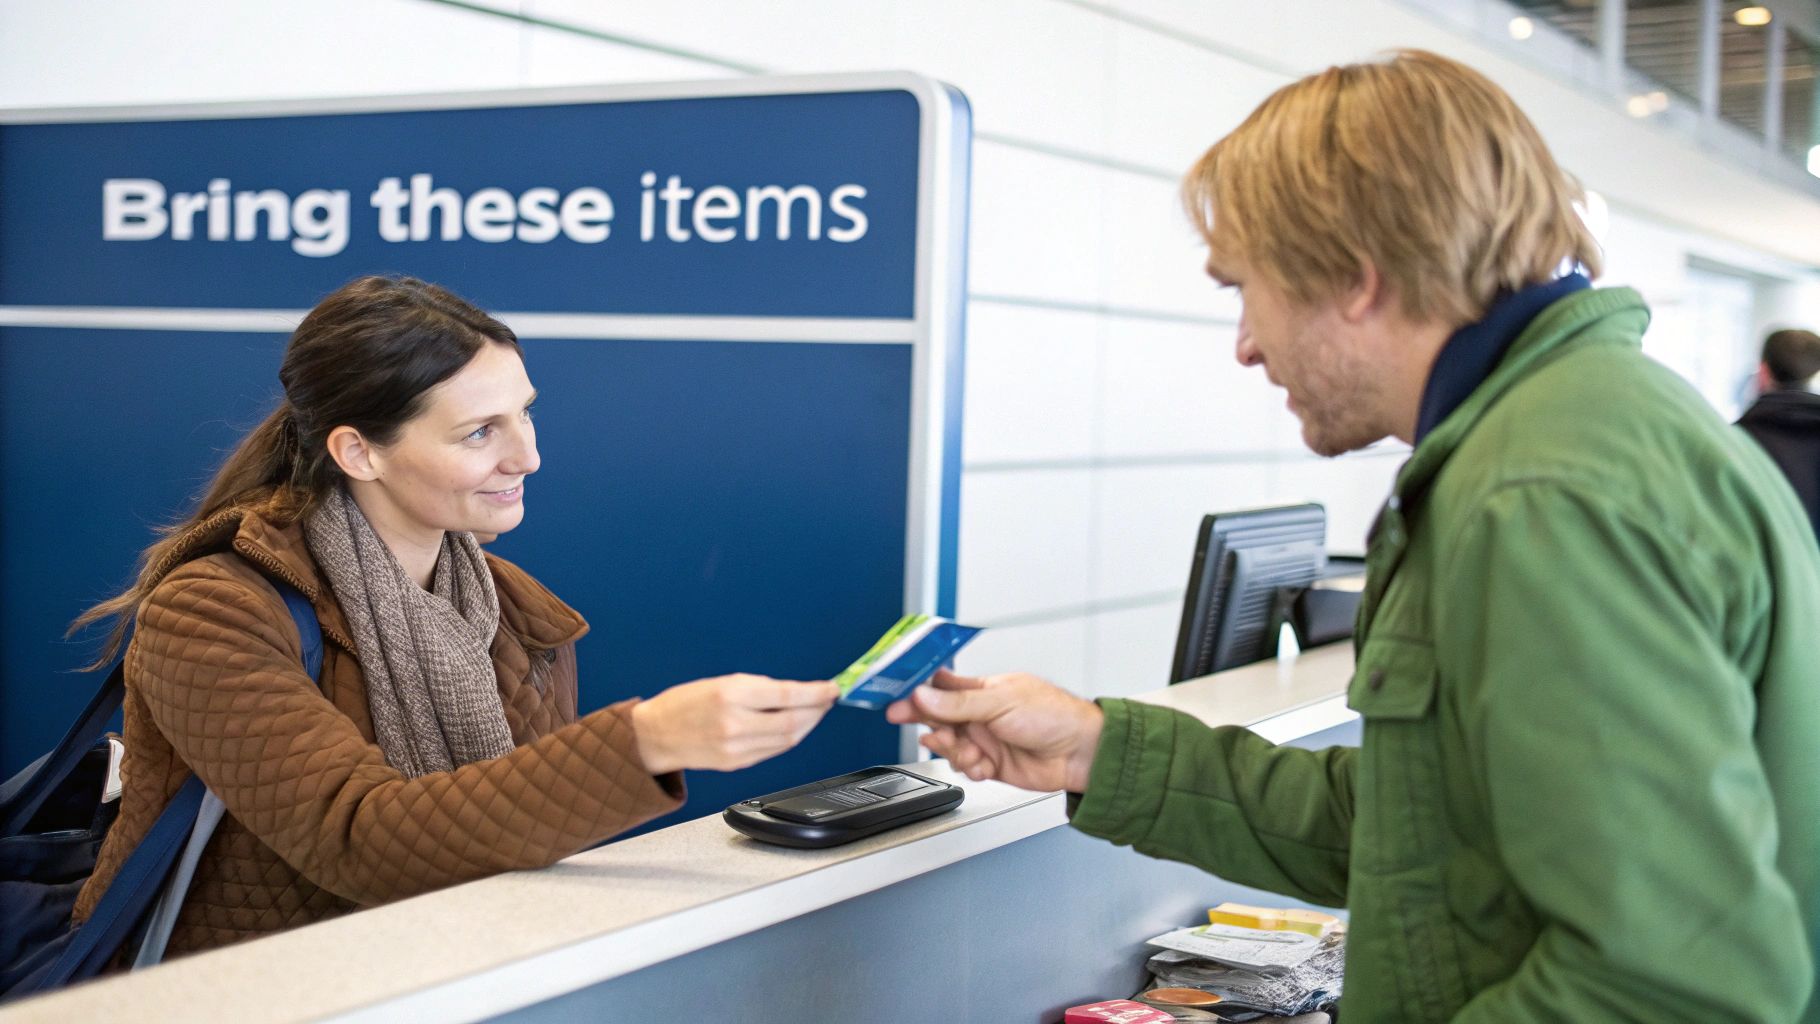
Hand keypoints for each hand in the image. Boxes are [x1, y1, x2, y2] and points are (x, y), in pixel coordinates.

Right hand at [631, 674, 838, 773]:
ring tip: (815, 712)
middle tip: (827, 700)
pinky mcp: (736, 764)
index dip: (815, 694)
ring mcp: (736, 748)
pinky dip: (789, 739)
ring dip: (807, 726)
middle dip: (817, 711)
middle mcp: (734, 724)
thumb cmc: (685, 703)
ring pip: (787, 740)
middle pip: (793, 722)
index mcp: (730, 696)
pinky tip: (794, 727)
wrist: (655, 735)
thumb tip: (795, 693)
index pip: (786, 696)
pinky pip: (773, 751)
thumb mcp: (721, 682)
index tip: (832, 688)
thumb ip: (759, 688)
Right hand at [885, 669, 1103, 792]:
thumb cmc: (1055, 715)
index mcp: (983, 689)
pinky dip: (971, 769)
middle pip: (939, 719)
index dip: (917, 693)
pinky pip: (966, 768)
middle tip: (934, 734)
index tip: (897, 700)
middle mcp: (980, 714)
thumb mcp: (1001, 701)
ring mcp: (985, 740)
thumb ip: (959, 701)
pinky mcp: (991, 765)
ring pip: (950, 747)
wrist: (1081, 753)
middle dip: (933, 727)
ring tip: (972, 753)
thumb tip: (924, 694)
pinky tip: (984, 766)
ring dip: (955, 752)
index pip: (940, 687)